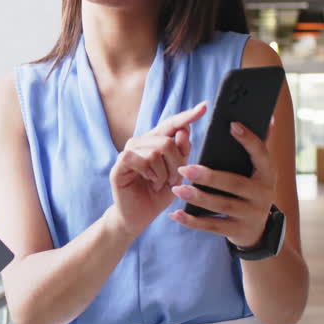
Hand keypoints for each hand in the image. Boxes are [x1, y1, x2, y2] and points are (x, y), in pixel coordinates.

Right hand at [108, 102, 206, 236]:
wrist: (139, 217)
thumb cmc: (158, 195)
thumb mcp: (177, 174)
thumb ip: (182, 153)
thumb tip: (185, 130)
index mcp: (155, 142)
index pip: (172, 124)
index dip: (187, 115)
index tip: (204, 106)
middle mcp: (141, 143)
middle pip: (167, 140)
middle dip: (176, 163)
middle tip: (173, 179)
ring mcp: (128, 152)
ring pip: (156, 150)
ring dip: (164, 172)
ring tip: (160, 183)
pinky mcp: (119, 165)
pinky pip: (140, 159)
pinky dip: (150, 173)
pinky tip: (149, 181)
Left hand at [169, 119, 276, 247]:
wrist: (258, 231)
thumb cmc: (251, 191)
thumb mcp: (260, 172)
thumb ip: (259, 147)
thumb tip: (268, 117)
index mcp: (268, 174)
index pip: (261, 154)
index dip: (248, 140)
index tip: (232, 125)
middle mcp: (262, 195)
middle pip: (234, 184)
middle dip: (209, 177)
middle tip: (185, 168)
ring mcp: (251, 215)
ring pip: (221, 206)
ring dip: (197, 198)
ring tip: (177, 188)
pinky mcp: (237, 231)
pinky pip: (212, 226)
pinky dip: (192, 221)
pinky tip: (175, 214)